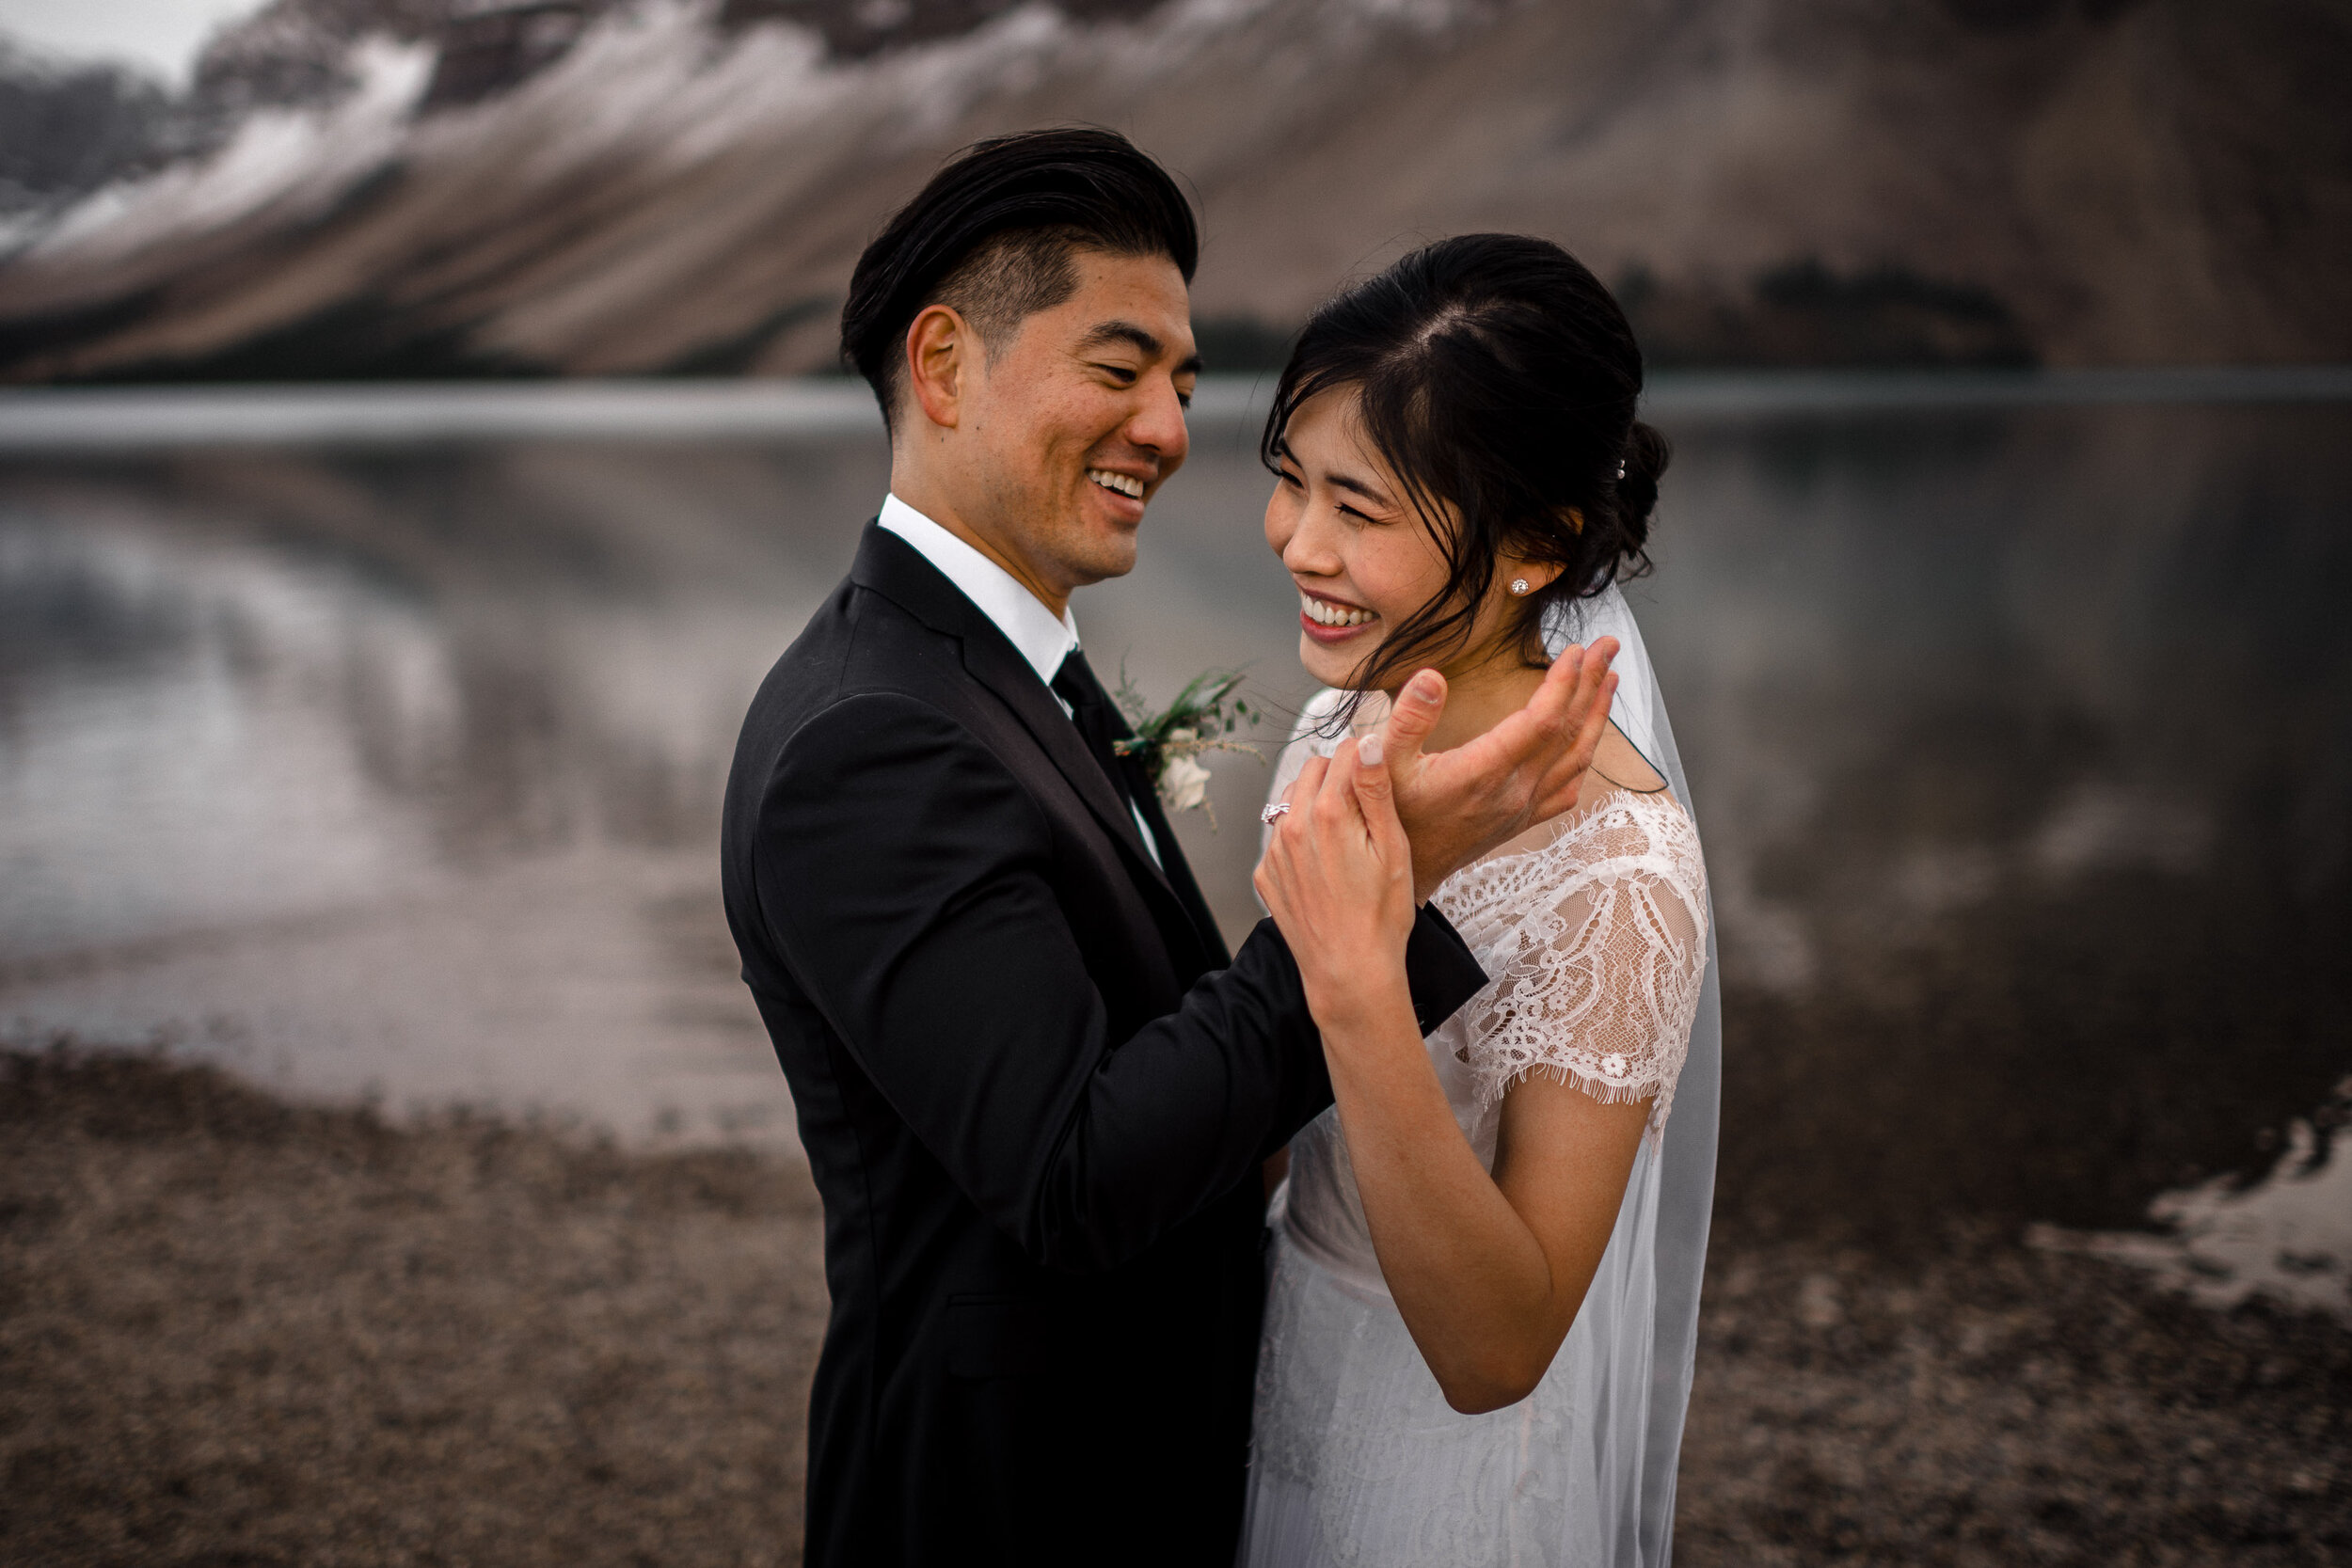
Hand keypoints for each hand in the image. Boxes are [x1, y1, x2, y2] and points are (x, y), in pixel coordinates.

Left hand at [1253, 731, 1416, 1027]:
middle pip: (1313, 769)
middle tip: (1364, 808)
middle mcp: (1291, 825)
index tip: (1379, 774)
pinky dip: (1300, 839)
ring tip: (1344, 839)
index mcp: (1328, 813)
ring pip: (1292, 801)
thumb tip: (1368, 743)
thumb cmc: (1381, 915)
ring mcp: (1273, 851)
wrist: (1349, 972)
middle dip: (1338, 777)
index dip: (1367, 758)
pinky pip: (1280, 837)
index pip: (1344, 753)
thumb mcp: (1392, 848)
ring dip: (1316, 805)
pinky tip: (1324, 867)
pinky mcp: (1265, 875)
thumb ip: (1375, 790)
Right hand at [1383, 640, 1619, 902]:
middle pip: (1567, 731)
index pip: (1541, 721)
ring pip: (1576, 758)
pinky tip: (1589, 741)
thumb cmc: (1391, 817)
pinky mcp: (1522, 820)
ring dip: (1597, 716)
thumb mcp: (1384, 764)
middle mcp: (1513, 792)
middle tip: (1607, 646)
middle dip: (1591, 684)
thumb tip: (1431, 677)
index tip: (1574, 651)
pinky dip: (1585, 757)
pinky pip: (1567, 788)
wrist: (1405, 872)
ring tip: (1610, 680)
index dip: (1563, 683)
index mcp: (1483, 772)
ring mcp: (1522, 808)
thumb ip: (1408, 720)